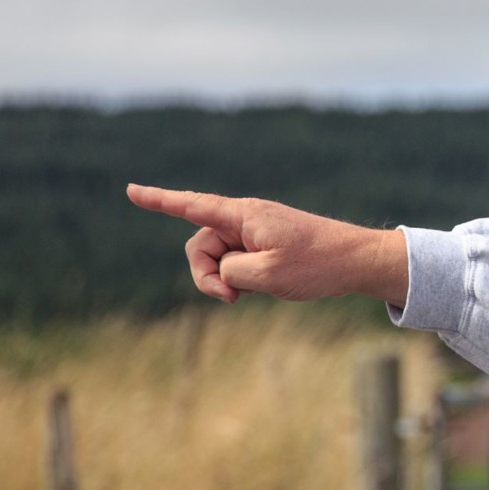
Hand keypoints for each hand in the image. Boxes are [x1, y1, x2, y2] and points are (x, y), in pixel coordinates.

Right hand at [126, 184, 409, 306]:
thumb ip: (230, 271)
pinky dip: (239, 279)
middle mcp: (246, 219)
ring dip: (223, 281)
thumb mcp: (267, 275)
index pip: (193, 206)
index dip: (160, 200)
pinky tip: (258, 290)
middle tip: (230, 298)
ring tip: (247, 295)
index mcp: (244, 215)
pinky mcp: (265, 246)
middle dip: (205, 274)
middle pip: (201, 245)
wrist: (357, 262)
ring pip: (218, 258)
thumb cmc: (317, 264)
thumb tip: (225, 269)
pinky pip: (236, 262)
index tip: (131, 191)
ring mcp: (255, 233)